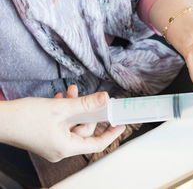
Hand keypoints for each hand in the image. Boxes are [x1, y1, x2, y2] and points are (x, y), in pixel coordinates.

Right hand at [0, 89, 124, 161]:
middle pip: (84, 130)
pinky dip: (65, 112)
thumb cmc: (23, 119)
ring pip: (72, 124)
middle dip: (87, 110)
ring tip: (71, 92)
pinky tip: (61, 98)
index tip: (121, 124)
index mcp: (66, 147)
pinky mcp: (46, 136)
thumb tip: (104, 99)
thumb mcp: (61, 108)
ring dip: (75, 107)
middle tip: (90, 96)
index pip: (97, 144)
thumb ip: (85, 104)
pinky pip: (62, 125)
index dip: (111, 133)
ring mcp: (52, 144)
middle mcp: (60, 149)